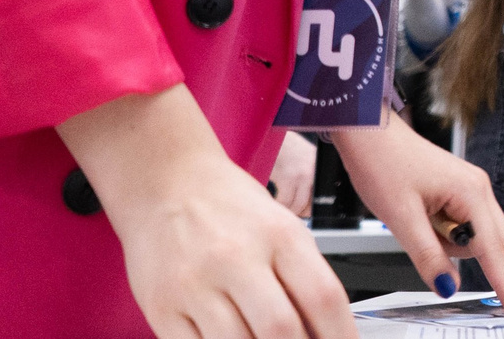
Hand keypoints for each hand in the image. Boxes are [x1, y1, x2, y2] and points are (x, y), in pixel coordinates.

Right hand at [57, 85, 353, 338]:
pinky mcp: (162, 307)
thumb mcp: (282, 226)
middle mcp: (236, 257)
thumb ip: (305, 277)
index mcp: (278, 235)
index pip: (323, 297)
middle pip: (281, 329)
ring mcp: (195, 284)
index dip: (341, 335)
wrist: (164, 181)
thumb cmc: (228, 205)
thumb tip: (327, 331)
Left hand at [331, 110, 503, 316]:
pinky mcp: (457, 192)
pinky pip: (465, 227)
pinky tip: (427, 229)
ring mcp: (469, 189)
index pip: (493, 249)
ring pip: (479, 237)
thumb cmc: (383, 162)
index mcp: (470, 192)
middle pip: (501, 243)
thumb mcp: (401, 217)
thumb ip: (428, 255)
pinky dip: (452, 239)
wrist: (370, 133)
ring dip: (457, 249)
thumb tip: (447, 287)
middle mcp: (477, 189)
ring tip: (418, 228)